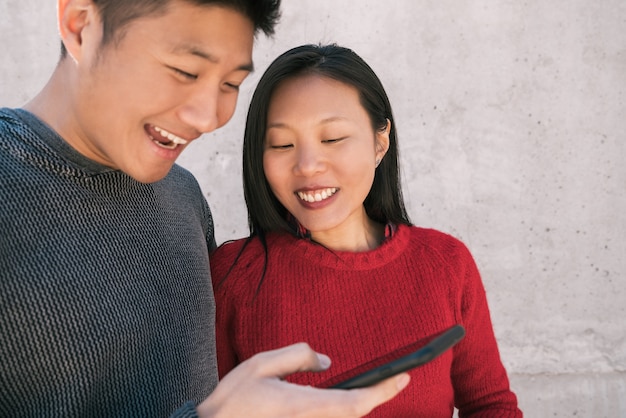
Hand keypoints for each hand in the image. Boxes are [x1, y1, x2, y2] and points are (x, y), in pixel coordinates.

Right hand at [197, 342, 409, 417]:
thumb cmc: (231, 402)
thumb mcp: (260, 365)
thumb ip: (296, 356)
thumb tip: (326, 361)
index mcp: (304, 407)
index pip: (356, 402)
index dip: (384, 391)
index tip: (404, 376)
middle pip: (355, 416)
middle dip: (374, 398)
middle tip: (391, 379)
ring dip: (354, 406)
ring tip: (368, 389)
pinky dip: (339, 412)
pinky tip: (336, 401)